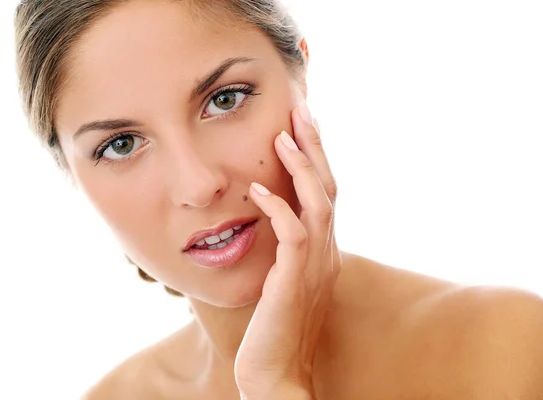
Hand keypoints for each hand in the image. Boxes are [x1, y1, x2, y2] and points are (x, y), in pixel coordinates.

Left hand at [234, 103, 341, 398]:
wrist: (276, 374)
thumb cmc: (274, 329)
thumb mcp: (284, 282)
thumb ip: (285, 253)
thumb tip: (271, 224)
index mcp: (323, 252)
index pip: (324, 194)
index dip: (316, 159)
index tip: (300, 127)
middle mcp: (326, 254)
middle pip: (328, 187)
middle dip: (316, 148)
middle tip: (302, 110)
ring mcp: (314, 267)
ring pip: (318, 204)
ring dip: (302, 167)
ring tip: (284, 135)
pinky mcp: (294, 281)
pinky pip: (293, 234)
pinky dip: (278, 207)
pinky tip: (257, 188)